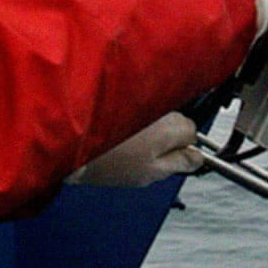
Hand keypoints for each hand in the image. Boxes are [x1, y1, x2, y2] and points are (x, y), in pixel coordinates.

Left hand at [69, 112, 204, 187]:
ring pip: (156, 115)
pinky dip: (132, 119)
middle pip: (176, 121)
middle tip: (147, 156)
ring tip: (127, 146)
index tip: (172, 159)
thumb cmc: (106, 160)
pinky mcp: (122, 94)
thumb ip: (179, 164)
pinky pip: (138, 107)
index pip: (193, 132)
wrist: (71, 144)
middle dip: (167, 137)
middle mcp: (158, 107)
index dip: (183, 149)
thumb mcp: (150, 173)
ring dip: (149, 127)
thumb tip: (197, 158)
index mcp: (170, 126)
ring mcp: (141, 99)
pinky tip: (117, 134)